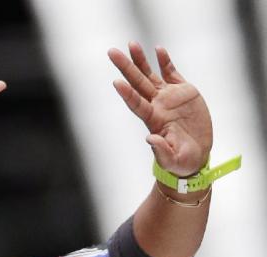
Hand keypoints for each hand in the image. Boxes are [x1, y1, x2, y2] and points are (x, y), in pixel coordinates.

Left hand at [109, 42, 211, 176]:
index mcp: (153, 120)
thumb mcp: (173, 160)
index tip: (116, 82)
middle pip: (137, 83)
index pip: (136, 104)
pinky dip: (165, 61)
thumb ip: (161, 151)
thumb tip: (150, 139)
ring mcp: (168, 97)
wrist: (195, 155)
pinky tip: (158, 49)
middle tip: (111, 52)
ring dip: (140, 60)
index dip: (127, 94)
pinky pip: (171, 73)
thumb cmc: (181, 162)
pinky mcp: (183, 92)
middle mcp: (156, 105)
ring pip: (150, 75)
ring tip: (131, 44)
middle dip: (125, 67)